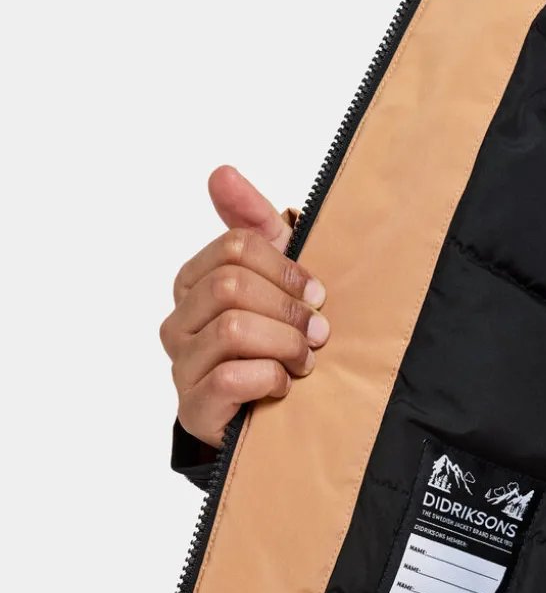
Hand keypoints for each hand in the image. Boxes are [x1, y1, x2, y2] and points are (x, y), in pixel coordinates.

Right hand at [160, 165, 328, 448]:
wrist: (266, 421)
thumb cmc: (271, 345)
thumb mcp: (271, 281)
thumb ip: (250, 225)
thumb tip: (221, 172)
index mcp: (193, 283)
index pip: (237, 247)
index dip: (287, 268)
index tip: (316, 294)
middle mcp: (178, 322)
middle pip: (232, 286)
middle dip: (287, 309)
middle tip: (319, 331)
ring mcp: (181, 367)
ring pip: (233, 330)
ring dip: (285, 345)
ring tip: (305, 361)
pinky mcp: (194, 408)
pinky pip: (231, 378)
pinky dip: (271, 378)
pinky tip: (284, 386)